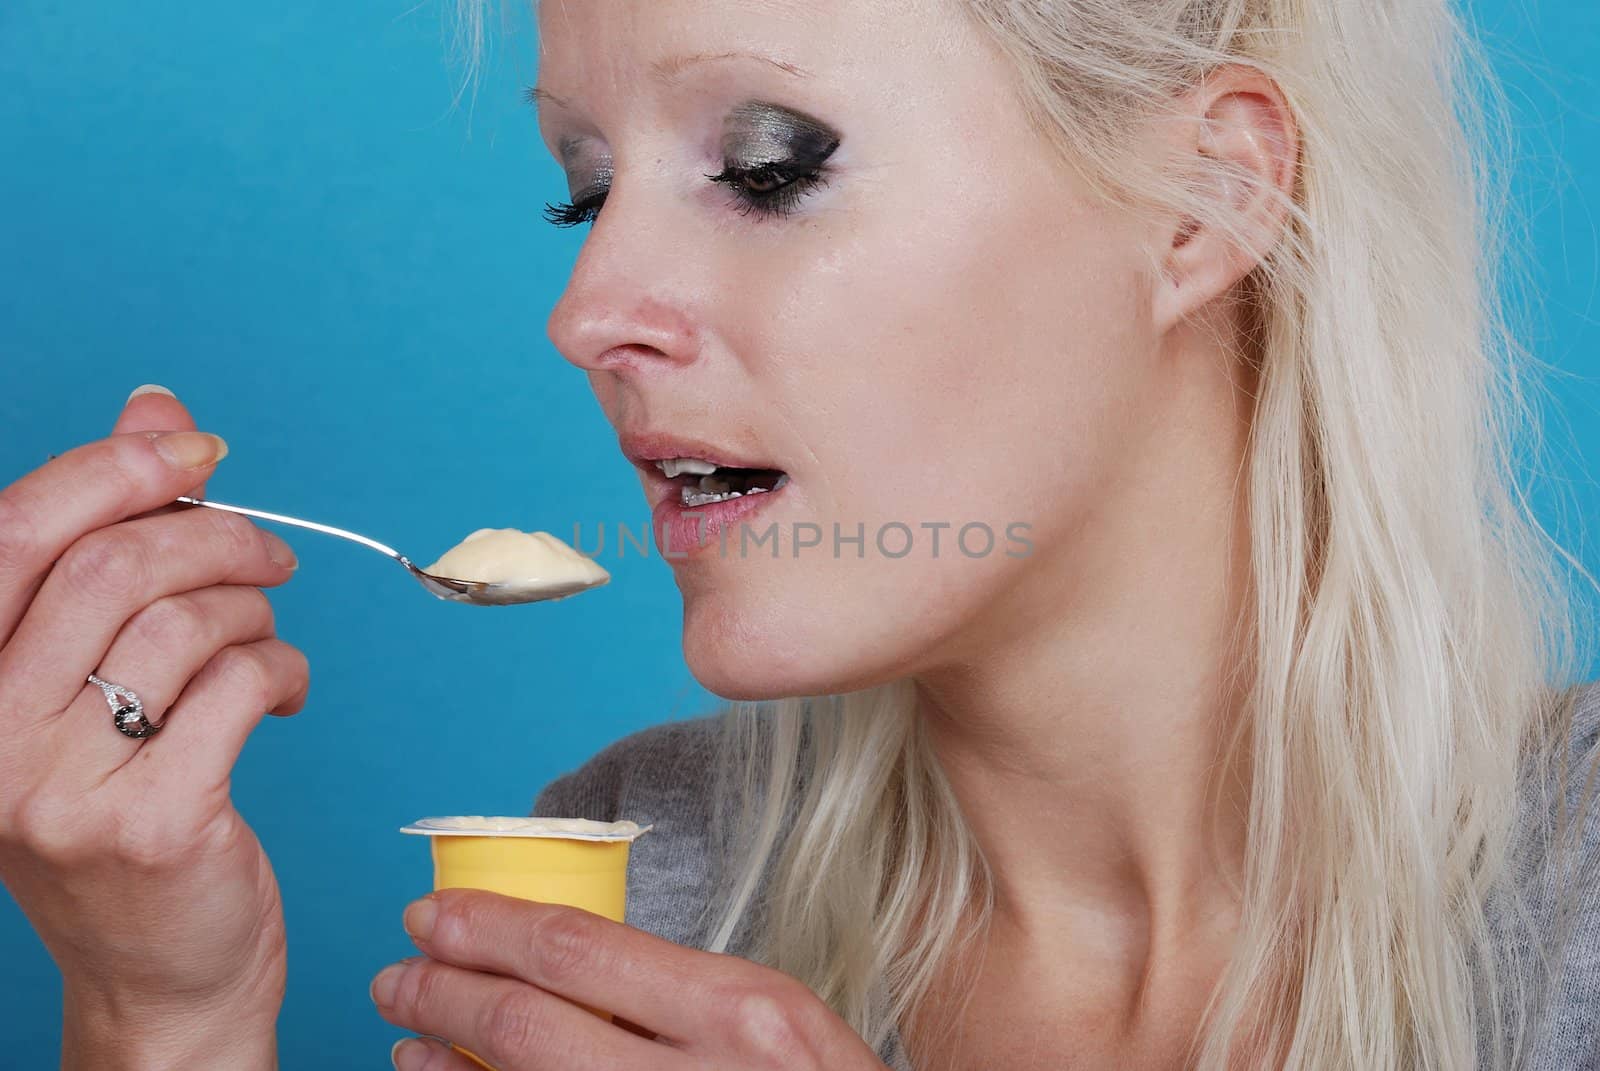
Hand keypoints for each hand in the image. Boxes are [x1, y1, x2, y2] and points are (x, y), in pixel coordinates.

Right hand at [0, 387, 307, 1066]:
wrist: (160, 975)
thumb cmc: (127, 814)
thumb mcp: (90, 681)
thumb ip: (112, 545)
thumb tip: (155, 411)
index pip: (15, 533)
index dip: (115, 467)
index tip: (194, 451)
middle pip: (113, 565)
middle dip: (217, 535)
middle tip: (269, 553)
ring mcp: (60, 789)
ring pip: (187, 621)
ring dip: (256, 608)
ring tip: (265, 638)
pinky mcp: (154, 823)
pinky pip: (239, 685)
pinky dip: (282, 668)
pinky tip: (281, 693)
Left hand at [371, 889, 888, 1070]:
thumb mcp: (782, 1029)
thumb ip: (689, 998)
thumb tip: (574, 966)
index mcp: (743, 1014)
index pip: (580, 949)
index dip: (487, 927)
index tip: (434, 913)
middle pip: (529, 1021)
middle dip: (443, 989)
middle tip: (397, 970)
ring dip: (446, 1062)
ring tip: (406, 1034)